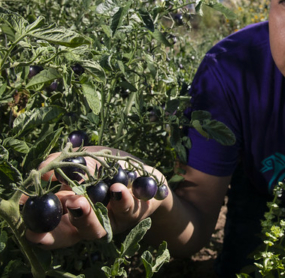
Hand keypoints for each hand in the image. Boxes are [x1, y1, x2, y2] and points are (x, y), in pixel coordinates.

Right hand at [22, 146, 168, 249]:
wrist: (144, 172)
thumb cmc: (109, 167)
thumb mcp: (85, 159)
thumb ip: (63, 163)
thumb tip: (44, 169)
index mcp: (70, 213)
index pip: (52, 229)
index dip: (40, 233)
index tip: (31, 231)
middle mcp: (90, 222)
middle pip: (73, 233)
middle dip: (62, 223)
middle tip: (62, 207)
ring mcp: (111, 221)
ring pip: (98, 228)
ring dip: (87, 216)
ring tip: (81, 201)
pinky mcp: (132, 214)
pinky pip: (127, 210)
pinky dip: (121, 200)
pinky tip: (116, 190)